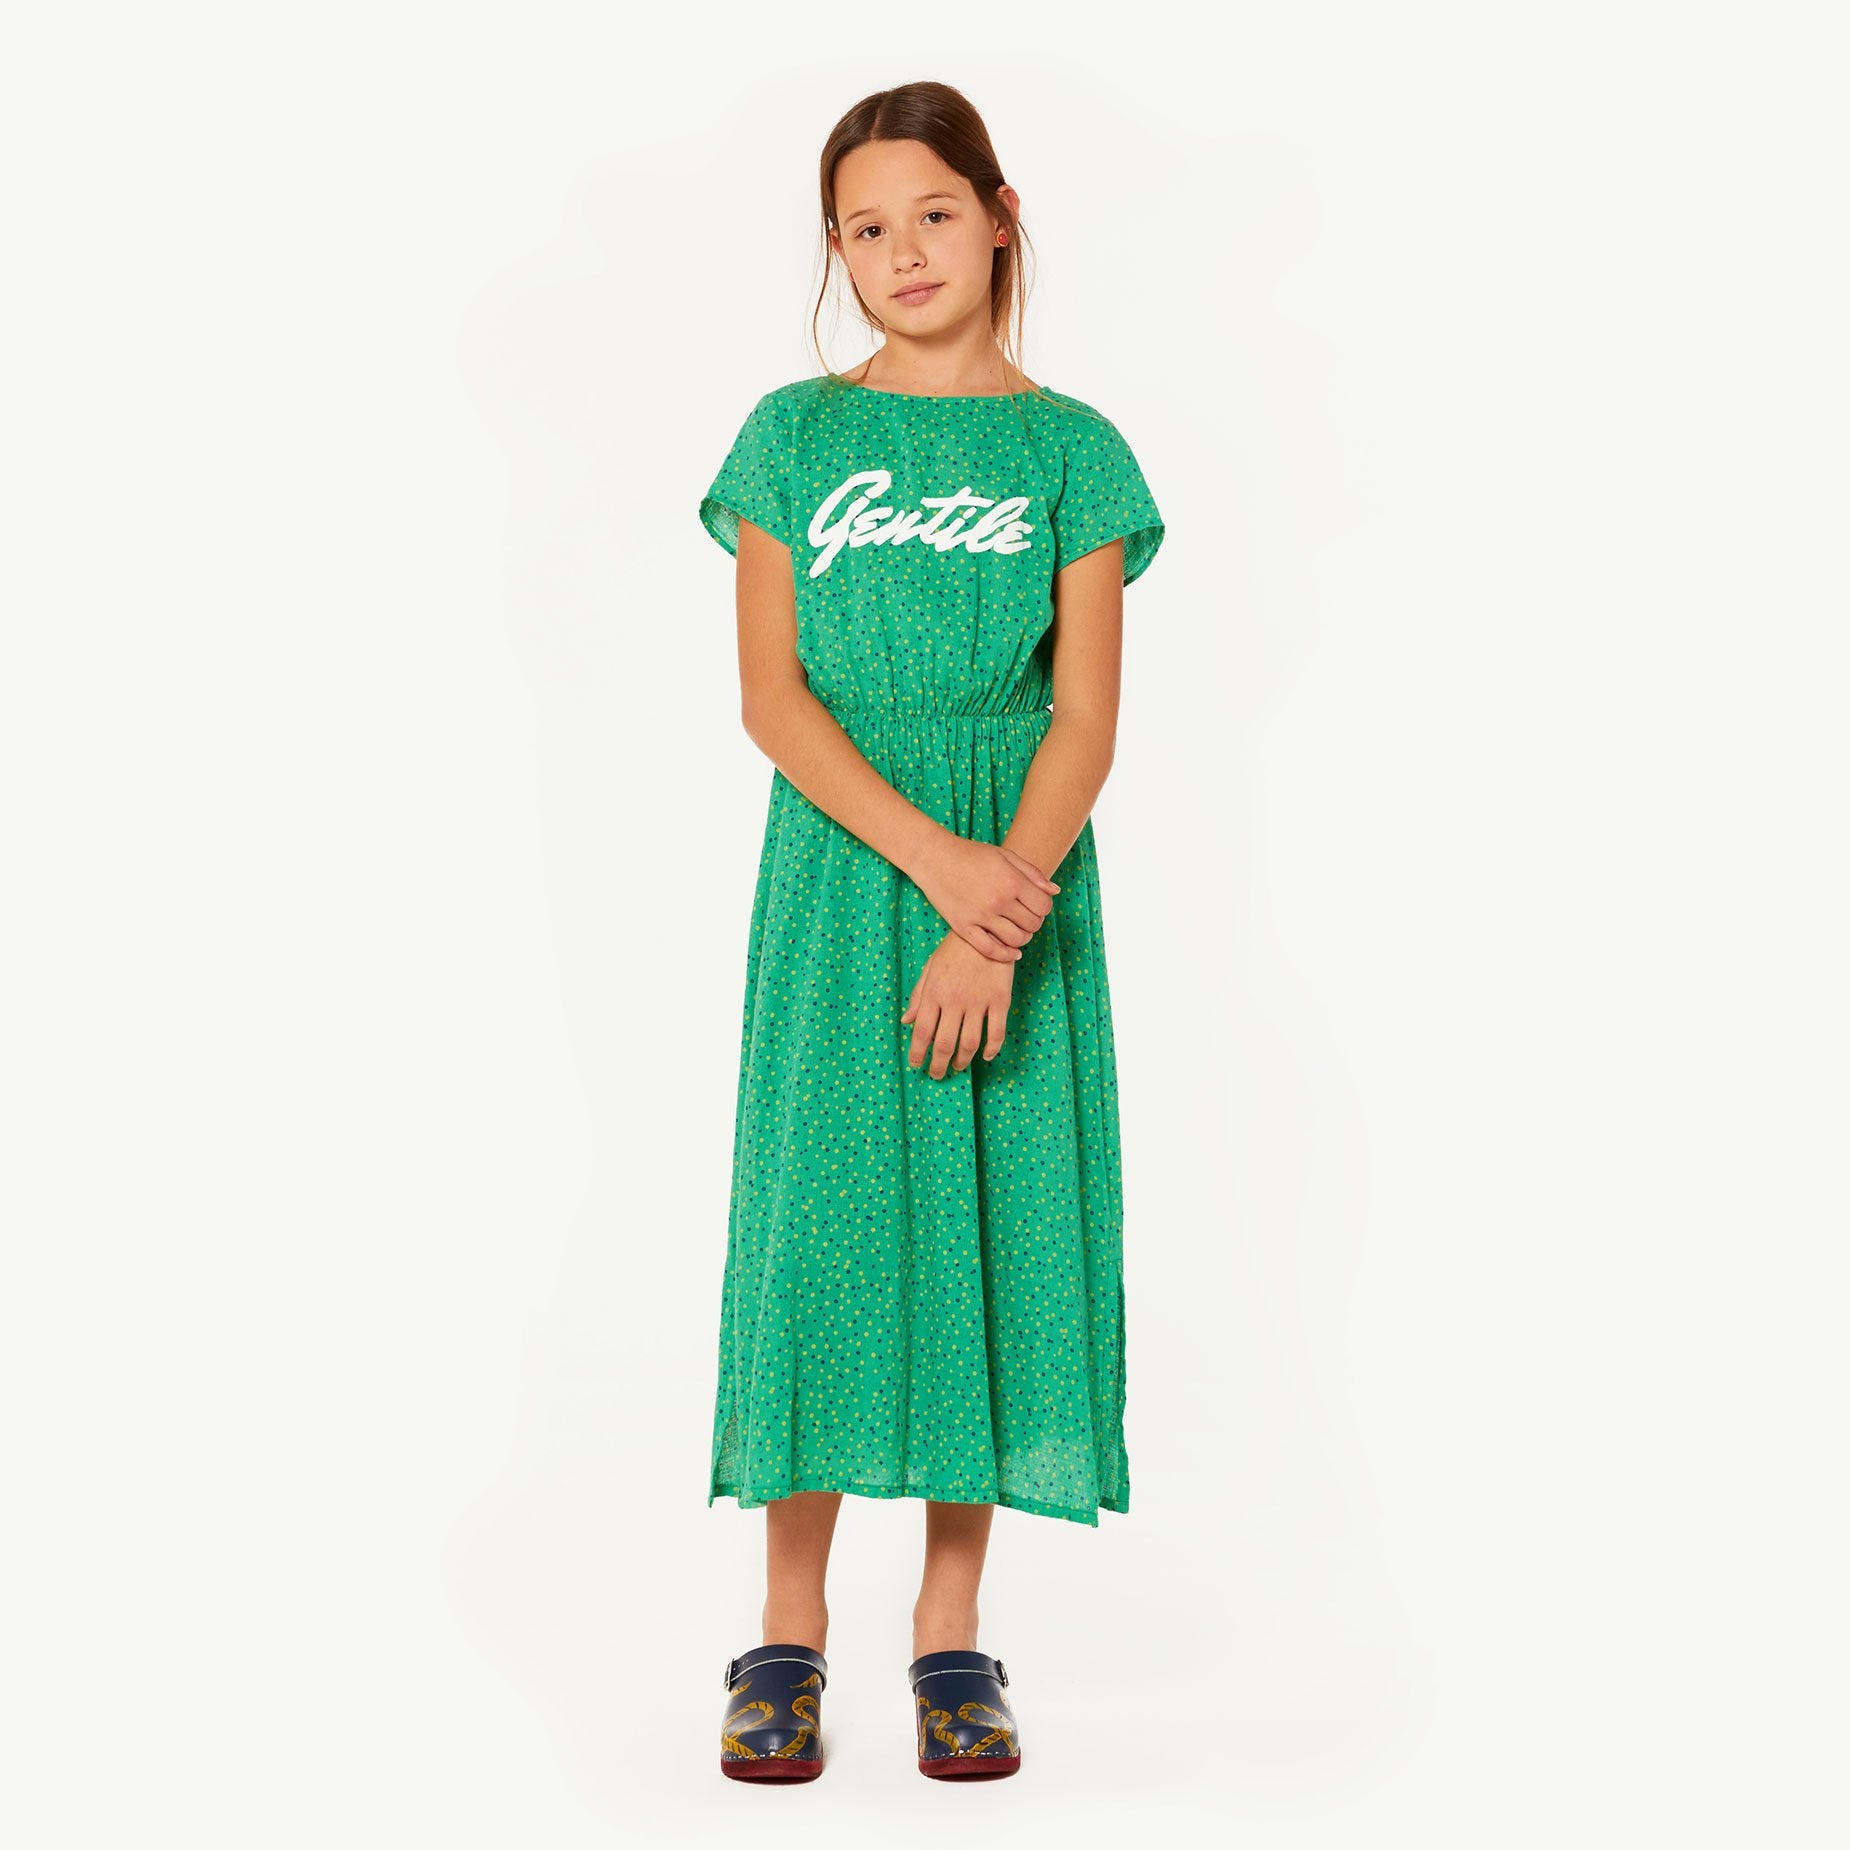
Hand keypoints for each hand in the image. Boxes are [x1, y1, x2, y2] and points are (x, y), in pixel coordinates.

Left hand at [900, 929, 1015, 1077]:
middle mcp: (955, 1001)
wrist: (988, 931)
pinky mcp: (1000, 1000)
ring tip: (958, 1066)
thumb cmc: (954, 950)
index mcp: (934, 993)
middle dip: (938, 1065)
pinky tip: (986, 1056)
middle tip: (936, 1074)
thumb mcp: (930, 969)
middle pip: (944, 1044)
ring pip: (970, 1043)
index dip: (917, 1053)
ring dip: (962, 1060)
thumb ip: (919, 997)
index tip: (916, 1065)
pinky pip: (996, 1032)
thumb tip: (906, 1021)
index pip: (922, 1032)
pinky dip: (992, 1049)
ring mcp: (979, 1002)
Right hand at [908, 835, 1059, 962]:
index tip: (1036, 906)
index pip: (1043, 906)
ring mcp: (980, 915)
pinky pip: (990, 950)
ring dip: (1022, 938)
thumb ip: (1032, 873)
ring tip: (1018, 931)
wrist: (934, 857)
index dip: (1044, 908)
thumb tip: (1054, 892)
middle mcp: (998, 900)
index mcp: (1012, 881)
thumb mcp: (1005, 856)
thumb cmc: (971, 854)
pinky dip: (1005, 955)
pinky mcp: (963, 926)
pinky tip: (1012, 952)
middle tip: (1026, 918)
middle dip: (1034, 923)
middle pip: (1032, 924)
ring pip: (1015, 939)